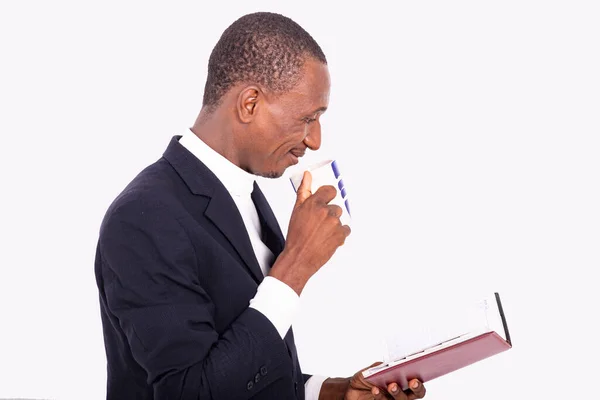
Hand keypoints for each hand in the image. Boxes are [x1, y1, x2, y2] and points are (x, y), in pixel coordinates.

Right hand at [270, 171, 350, 293]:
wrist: (299, 257)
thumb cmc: (296, 236)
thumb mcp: (296, 210)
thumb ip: (304, 190)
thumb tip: (307, 175)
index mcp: (314, 203)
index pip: (330, 190)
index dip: (328, 196)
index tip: (326, 200)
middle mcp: (326, 212)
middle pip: (336, 207)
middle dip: (329, 214)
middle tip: (318, 224)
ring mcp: (334, 223)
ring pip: (340, 219)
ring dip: (333, 225)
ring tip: (322, 232)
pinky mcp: (340, 234)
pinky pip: (345, 230)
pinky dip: (339, 234)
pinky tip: (328, 238)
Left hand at [345, 362, 425, 399]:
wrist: (352, 389)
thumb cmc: (366, 378)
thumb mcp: (374, 368)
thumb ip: (384, 367)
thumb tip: (393, 365)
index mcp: (403, 382)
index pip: (417, 384)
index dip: (420, 382)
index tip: (417, 377)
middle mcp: (401, 393)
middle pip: (416, 394)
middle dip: (416, 388)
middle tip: (412, 382)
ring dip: (397, 392)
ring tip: (391, 385)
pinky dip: (380, 396)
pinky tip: (375, 390)